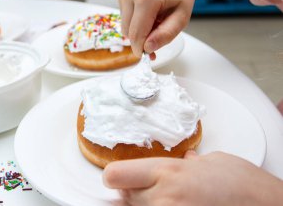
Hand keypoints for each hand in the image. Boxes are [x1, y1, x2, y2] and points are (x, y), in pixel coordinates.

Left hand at [103, 151, 282, 205]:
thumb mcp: (215, 162)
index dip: (115, 176)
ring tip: (172, 201)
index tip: (119, 177)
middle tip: (154, 189)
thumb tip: (186, 161)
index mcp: (169, 171)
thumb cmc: (248, 187)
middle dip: (133, 192)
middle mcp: (163, 198)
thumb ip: (191, 163)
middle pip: (123, 197)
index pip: (114, 175)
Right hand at [118, 0, 195, 57]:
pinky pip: (125, 22)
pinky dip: (136, 25)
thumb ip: (165, 35)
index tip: (150, 56)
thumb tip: (147, 47)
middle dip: (142, 41)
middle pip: (129, 33)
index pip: (136, 33)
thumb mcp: (181, 19)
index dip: (142, 49)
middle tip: (158, 38)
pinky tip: (148, 18)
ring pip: (125, 29)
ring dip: (139, 33)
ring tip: (155, 24)